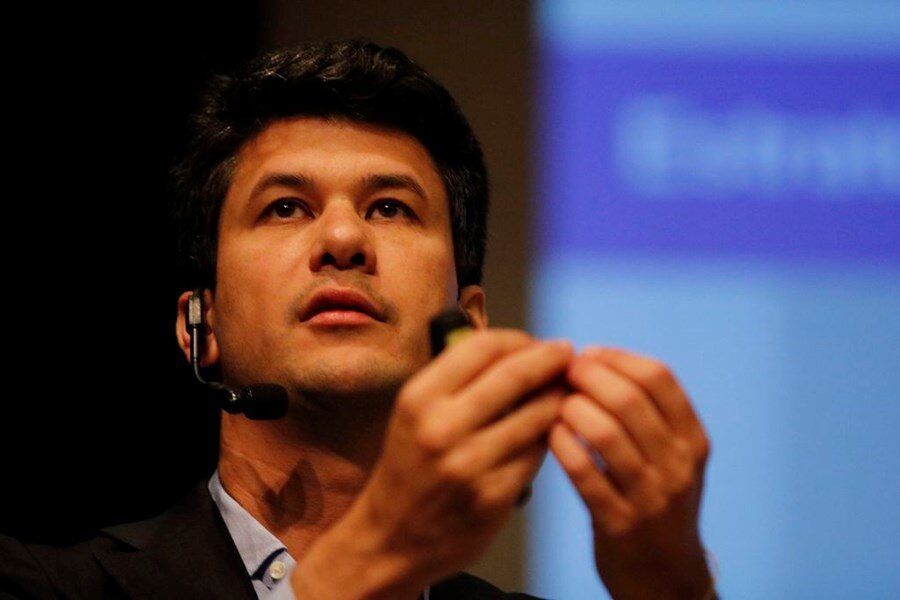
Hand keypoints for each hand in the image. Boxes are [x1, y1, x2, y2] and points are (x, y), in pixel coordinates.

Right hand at [292, 330, 572, 598]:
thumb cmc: (409, 466)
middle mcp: (442, 427)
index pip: (482, 347)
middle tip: (568, 355)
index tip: (536, 342)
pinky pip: (537, 454)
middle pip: (515, 374)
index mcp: (420, 398)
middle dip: (550, 359)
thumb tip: (515, 348)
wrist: (390, 538)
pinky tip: (553, 431)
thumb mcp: (415, 413)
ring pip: (536, 414)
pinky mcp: (492, 497)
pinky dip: (550, 437)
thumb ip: (457, 380)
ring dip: (559, 397)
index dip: (518, 339)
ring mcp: (469, 465)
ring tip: (568, 391)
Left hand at [550, 348, 712, 599]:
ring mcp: (651, 497)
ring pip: (604, 432)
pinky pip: (583, 473)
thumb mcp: (671, 455)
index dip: (616, 358)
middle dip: (587, 377)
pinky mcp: (620, 524)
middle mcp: (678, 466)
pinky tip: (550, 435)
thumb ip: (646, 412)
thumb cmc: (656, 499)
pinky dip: (561, 445)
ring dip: (570, 408)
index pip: (659, 378)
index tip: (587, 354)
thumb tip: (592, 359)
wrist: (666, 576)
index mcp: (692, 440)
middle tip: (561, 374)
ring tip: (554, 404)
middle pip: (629, 399)